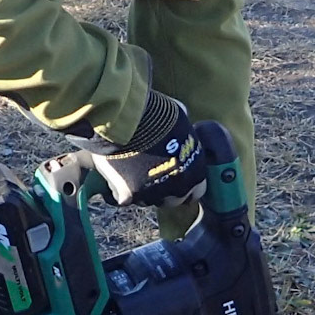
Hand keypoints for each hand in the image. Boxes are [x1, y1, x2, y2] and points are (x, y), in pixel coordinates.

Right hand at [93, 92, 207, 206]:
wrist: (123, 116)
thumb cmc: (153, 113)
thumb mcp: (180, 120)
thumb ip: (183, 135)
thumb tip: (180, 133)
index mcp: (195, 169)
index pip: (197, 190)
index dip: (186, 184)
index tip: (176, 179)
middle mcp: (178, 186)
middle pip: (174, 200)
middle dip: (166, 190)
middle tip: (153, 176)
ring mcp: (153, 193)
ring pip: (149, 201)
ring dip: (144, 191)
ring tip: (132, 173)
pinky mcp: (129, 195)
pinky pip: (126, 198)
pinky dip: (121, 190)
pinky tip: (116, 175)